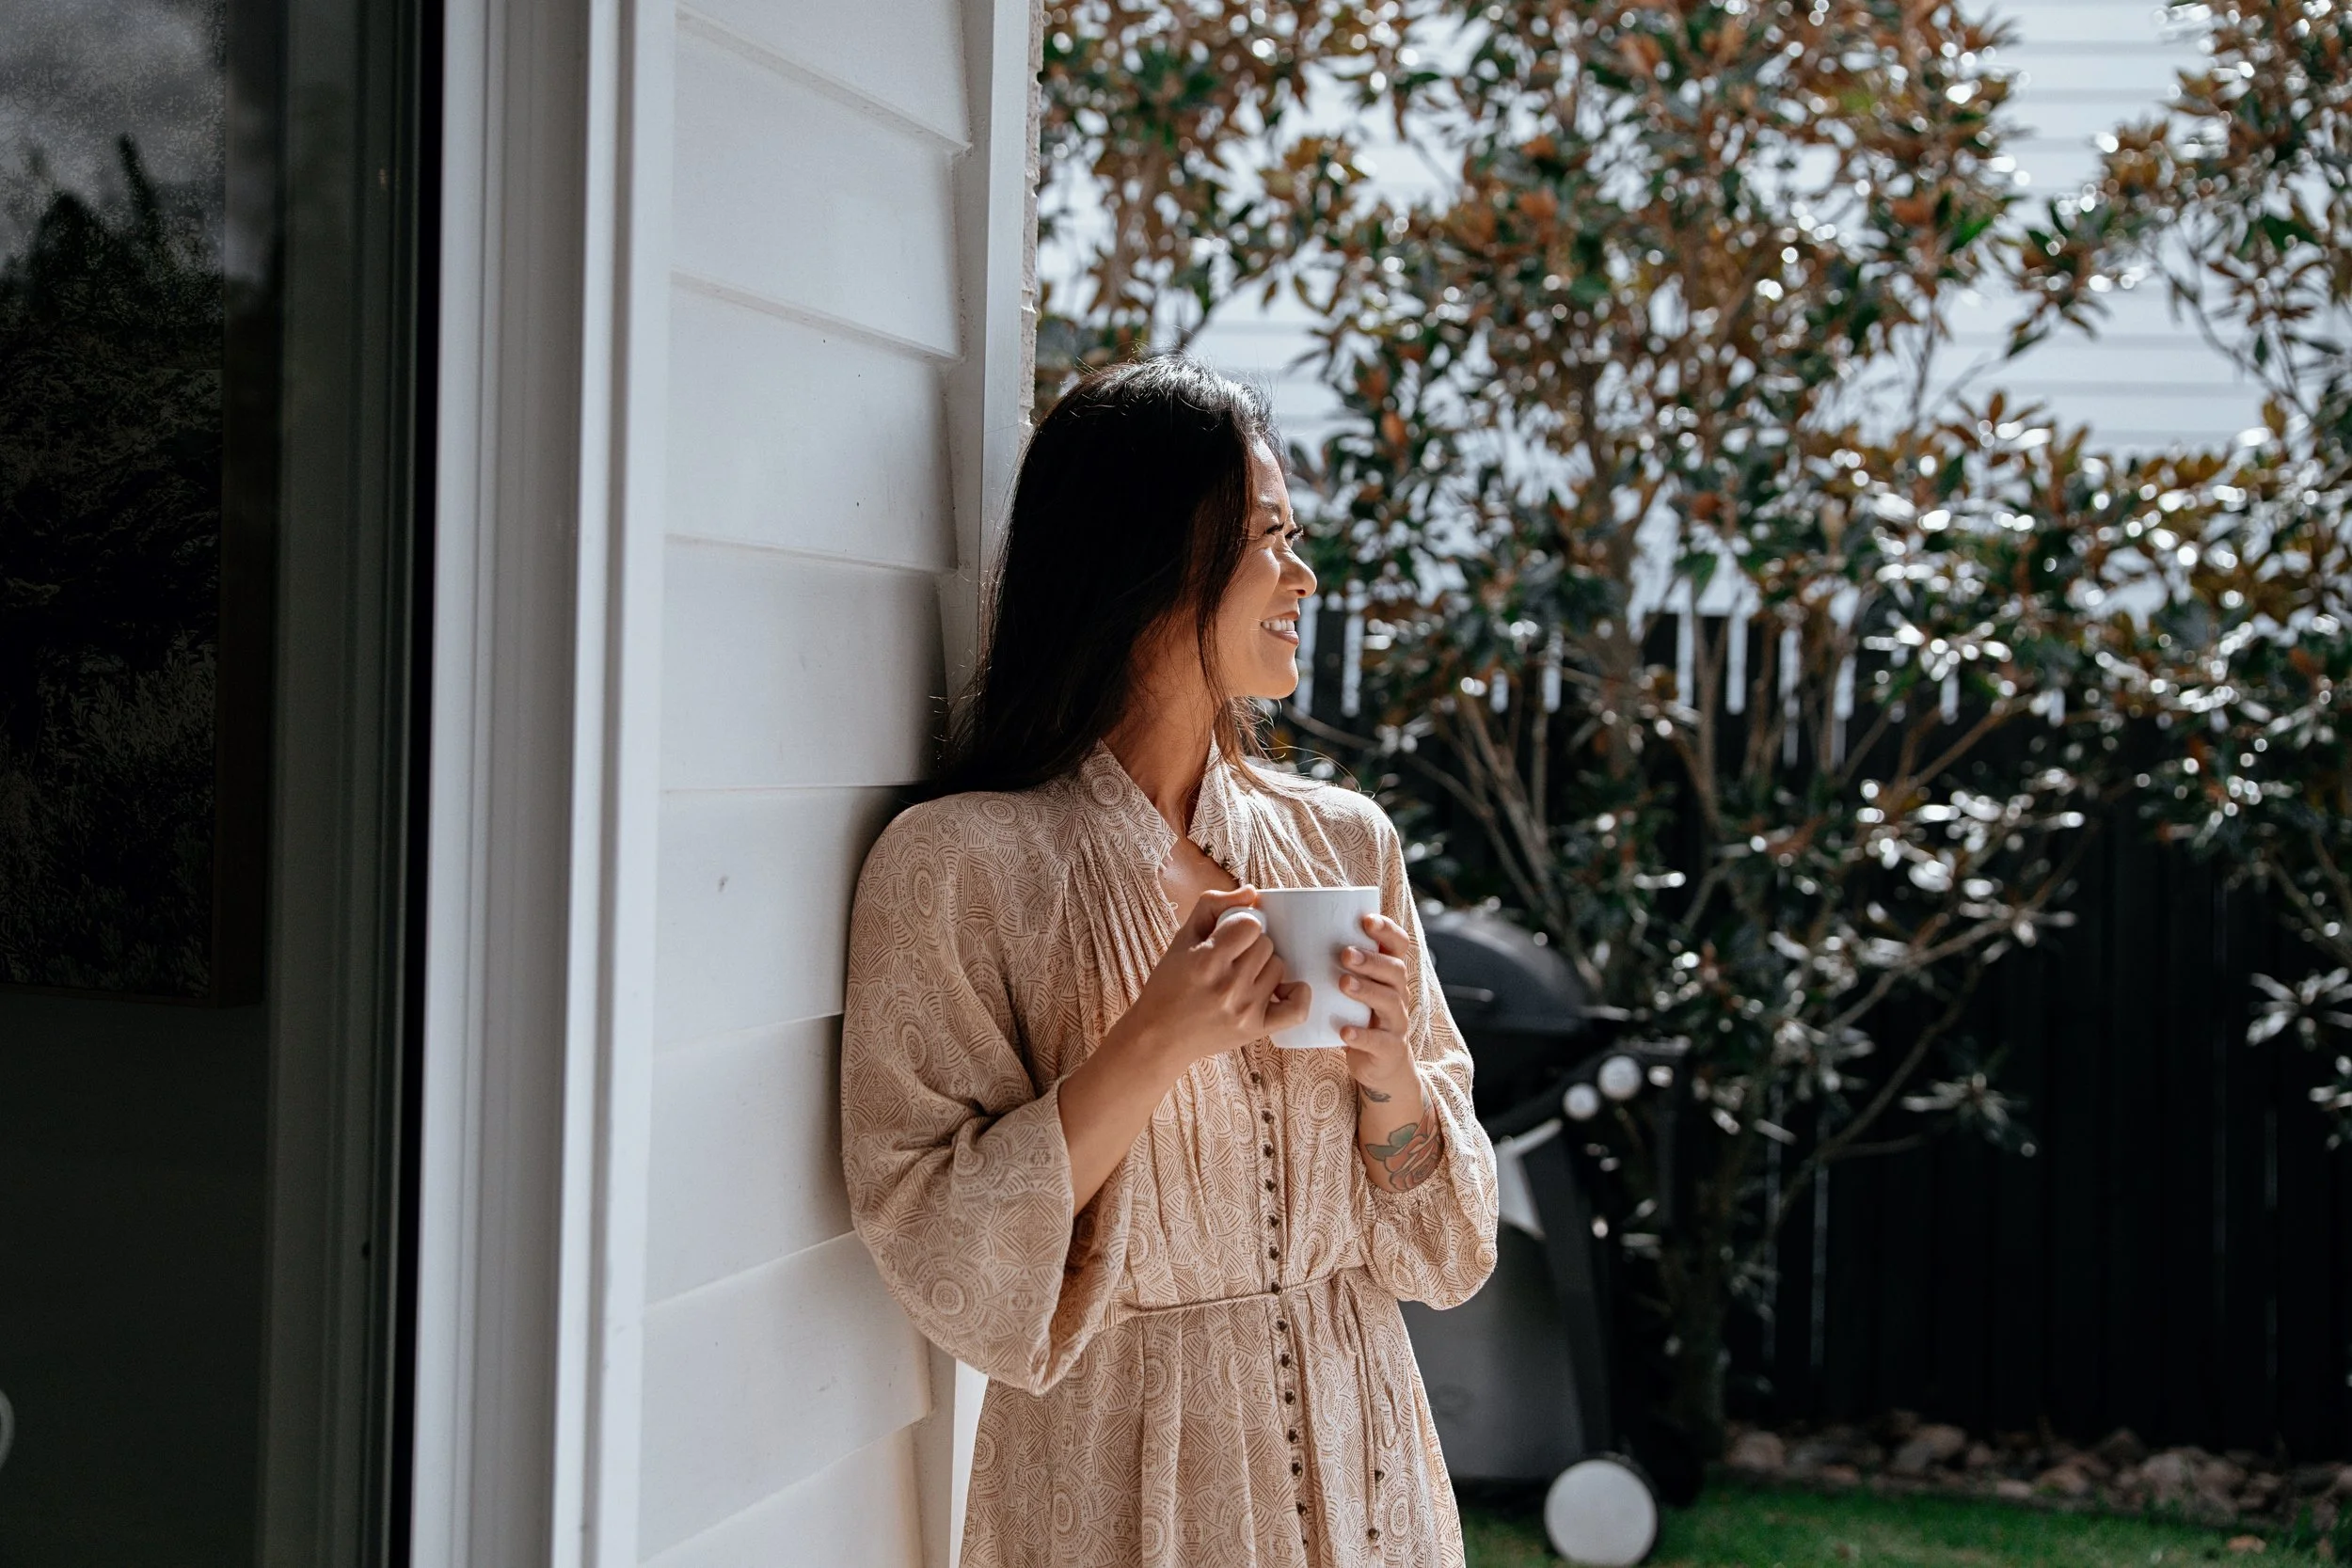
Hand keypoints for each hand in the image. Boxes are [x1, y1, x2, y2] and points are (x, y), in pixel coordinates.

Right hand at [1108, 887, 1310, 1075]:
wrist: (1158, 1037)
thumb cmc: (1169, 986)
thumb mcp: (1181, 939)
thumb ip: (1212, 906)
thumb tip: (1251, 892)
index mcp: (1207, 960)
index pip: (1251, 924)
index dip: (1241, 927)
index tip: (1227, 938)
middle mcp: (1228, 986)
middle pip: (1266, 946)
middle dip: (1250, 948)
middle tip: (1231, 961)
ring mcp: (1244, 1010)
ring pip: (1278, 968)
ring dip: (1264, 969)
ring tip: (1241, 979)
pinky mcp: (1255, 1030)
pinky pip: (1297, 1008)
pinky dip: (1296, 994)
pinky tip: (1281, 990)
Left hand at [1335, 910, 1419, 1094]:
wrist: (1378, 1063)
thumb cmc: (1353, 1014)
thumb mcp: (1346, 987)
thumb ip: (1324, 965)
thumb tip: (1278, 943)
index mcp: (1387, 973)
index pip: (1398, 944)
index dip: (1387, 930)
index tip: (1365, 920)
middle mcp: (1397, 993)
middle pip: (1395, 970)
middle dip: (1372, 959)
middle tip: (1345, 953)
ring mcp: (1396, 1021)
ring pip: (1390, 1001)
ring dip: (1367, 990)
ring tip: (1343, 983)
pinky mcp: (1389, 1049)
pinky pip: (1380, 1041)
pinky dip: (1362, 1036)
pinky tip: (1344, 1031)